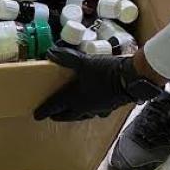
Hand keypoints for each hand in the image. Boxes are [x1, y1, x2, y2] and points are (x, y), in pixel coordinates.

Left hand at [34, 47, 156, 121]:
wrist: (132, 79)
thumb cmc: (105, 72)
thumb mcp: (84, 62)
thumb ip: (66, 58)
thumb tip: (50, 53)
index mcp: (75, 99)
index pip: (55, 106)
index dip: (45, 110)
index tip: (36, 116)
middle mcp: (84, 107)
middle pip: (68, 115)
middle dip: (58, 115)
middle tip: (51, 115)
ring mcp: (98, 109)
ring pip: (81, 116)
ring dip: (73, 115)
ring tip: (69, 112)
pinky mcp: (110, 107)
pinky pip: (95, 112)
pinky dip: (89, 111)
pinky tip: (93, 107)